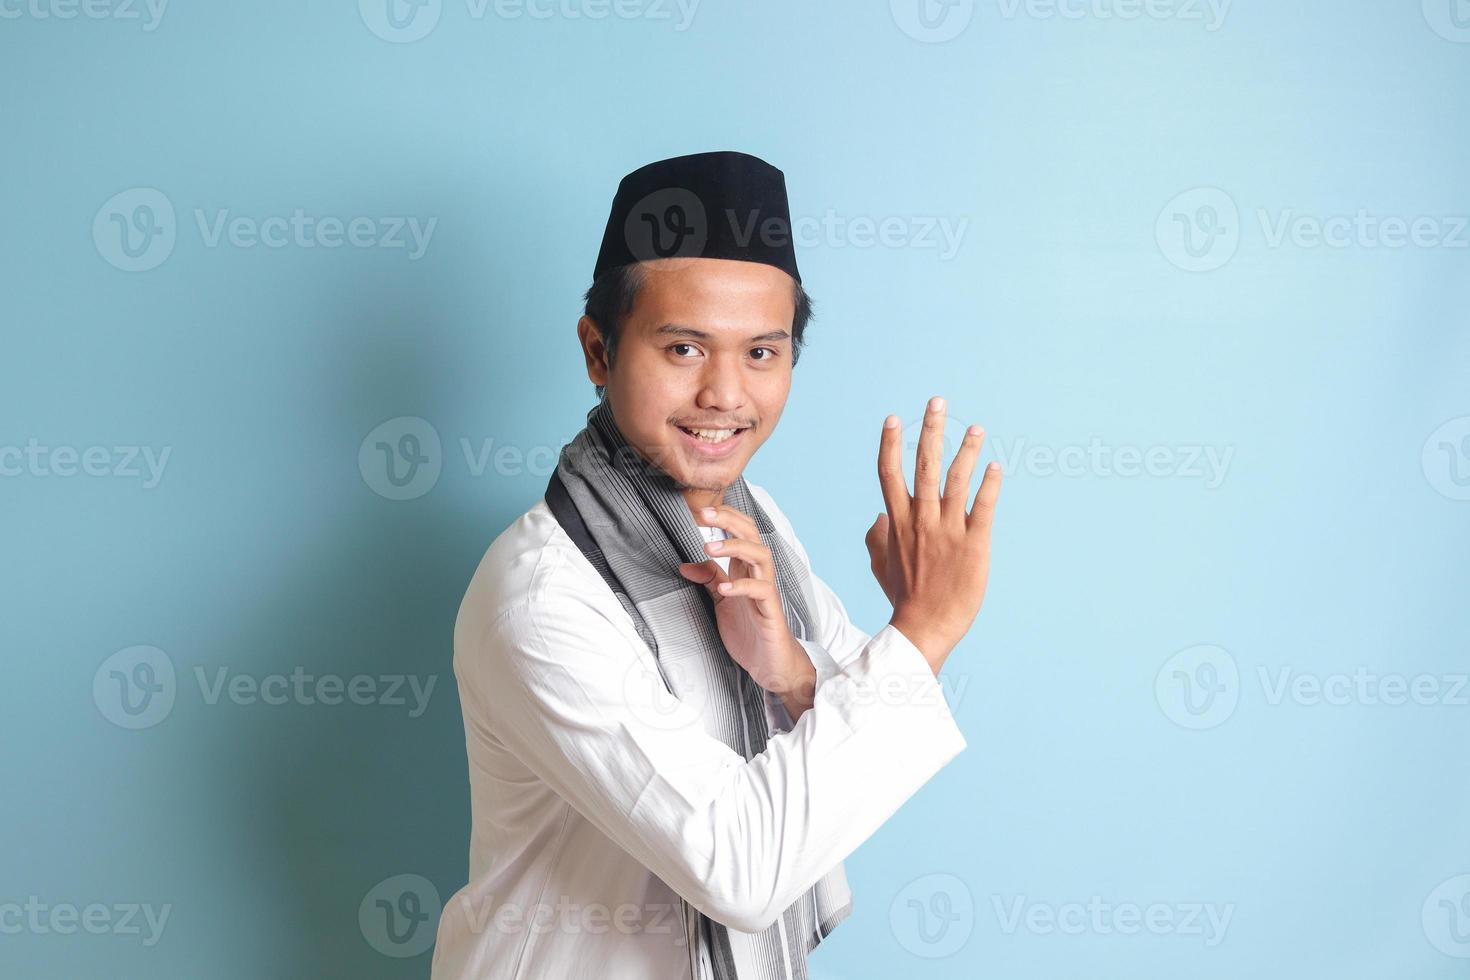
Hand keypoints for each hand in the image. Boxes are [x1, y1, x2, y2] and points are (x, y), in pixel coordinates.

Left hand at [678, 505, 815, 717]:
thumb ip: (709, 581)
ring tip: (709, 547)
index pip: (741, 532)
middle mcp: (758, 575)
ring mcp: (766, 591)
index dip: (723, 518)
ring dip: (735, 547)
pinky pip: (761, 591)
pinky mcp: (771, 611)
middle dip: (729, 521)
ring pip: (760, 556)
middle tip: (704, 514)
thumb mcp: (722, 602)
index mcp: (746, 569)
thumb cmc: (749, 631)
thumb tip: (685, 565)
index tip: (698, 510)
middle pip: (751, 535)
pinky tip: (725, 588)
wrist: (770, 664)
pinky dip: (743, 586)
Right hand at [866, 396, 1002, 670]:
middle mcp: (921, 520)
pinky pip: (983, 507)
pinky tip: (995, 467)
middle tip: (938, 402)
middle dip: (930, 430)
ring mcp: (948, 531)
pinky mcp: (974, 544)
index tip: (893, 419)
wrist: (924, 627)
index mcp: (897, 523)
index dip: (890, 444)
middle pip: (923, 465)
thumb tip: (877, 518)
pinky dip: (989, 485)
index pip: (889, 474)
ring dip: (966, 451)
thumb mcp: (880, 566)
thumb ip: (876, 538)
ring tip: (976, 428)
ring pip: (955, 480)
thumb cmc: (904, 597)